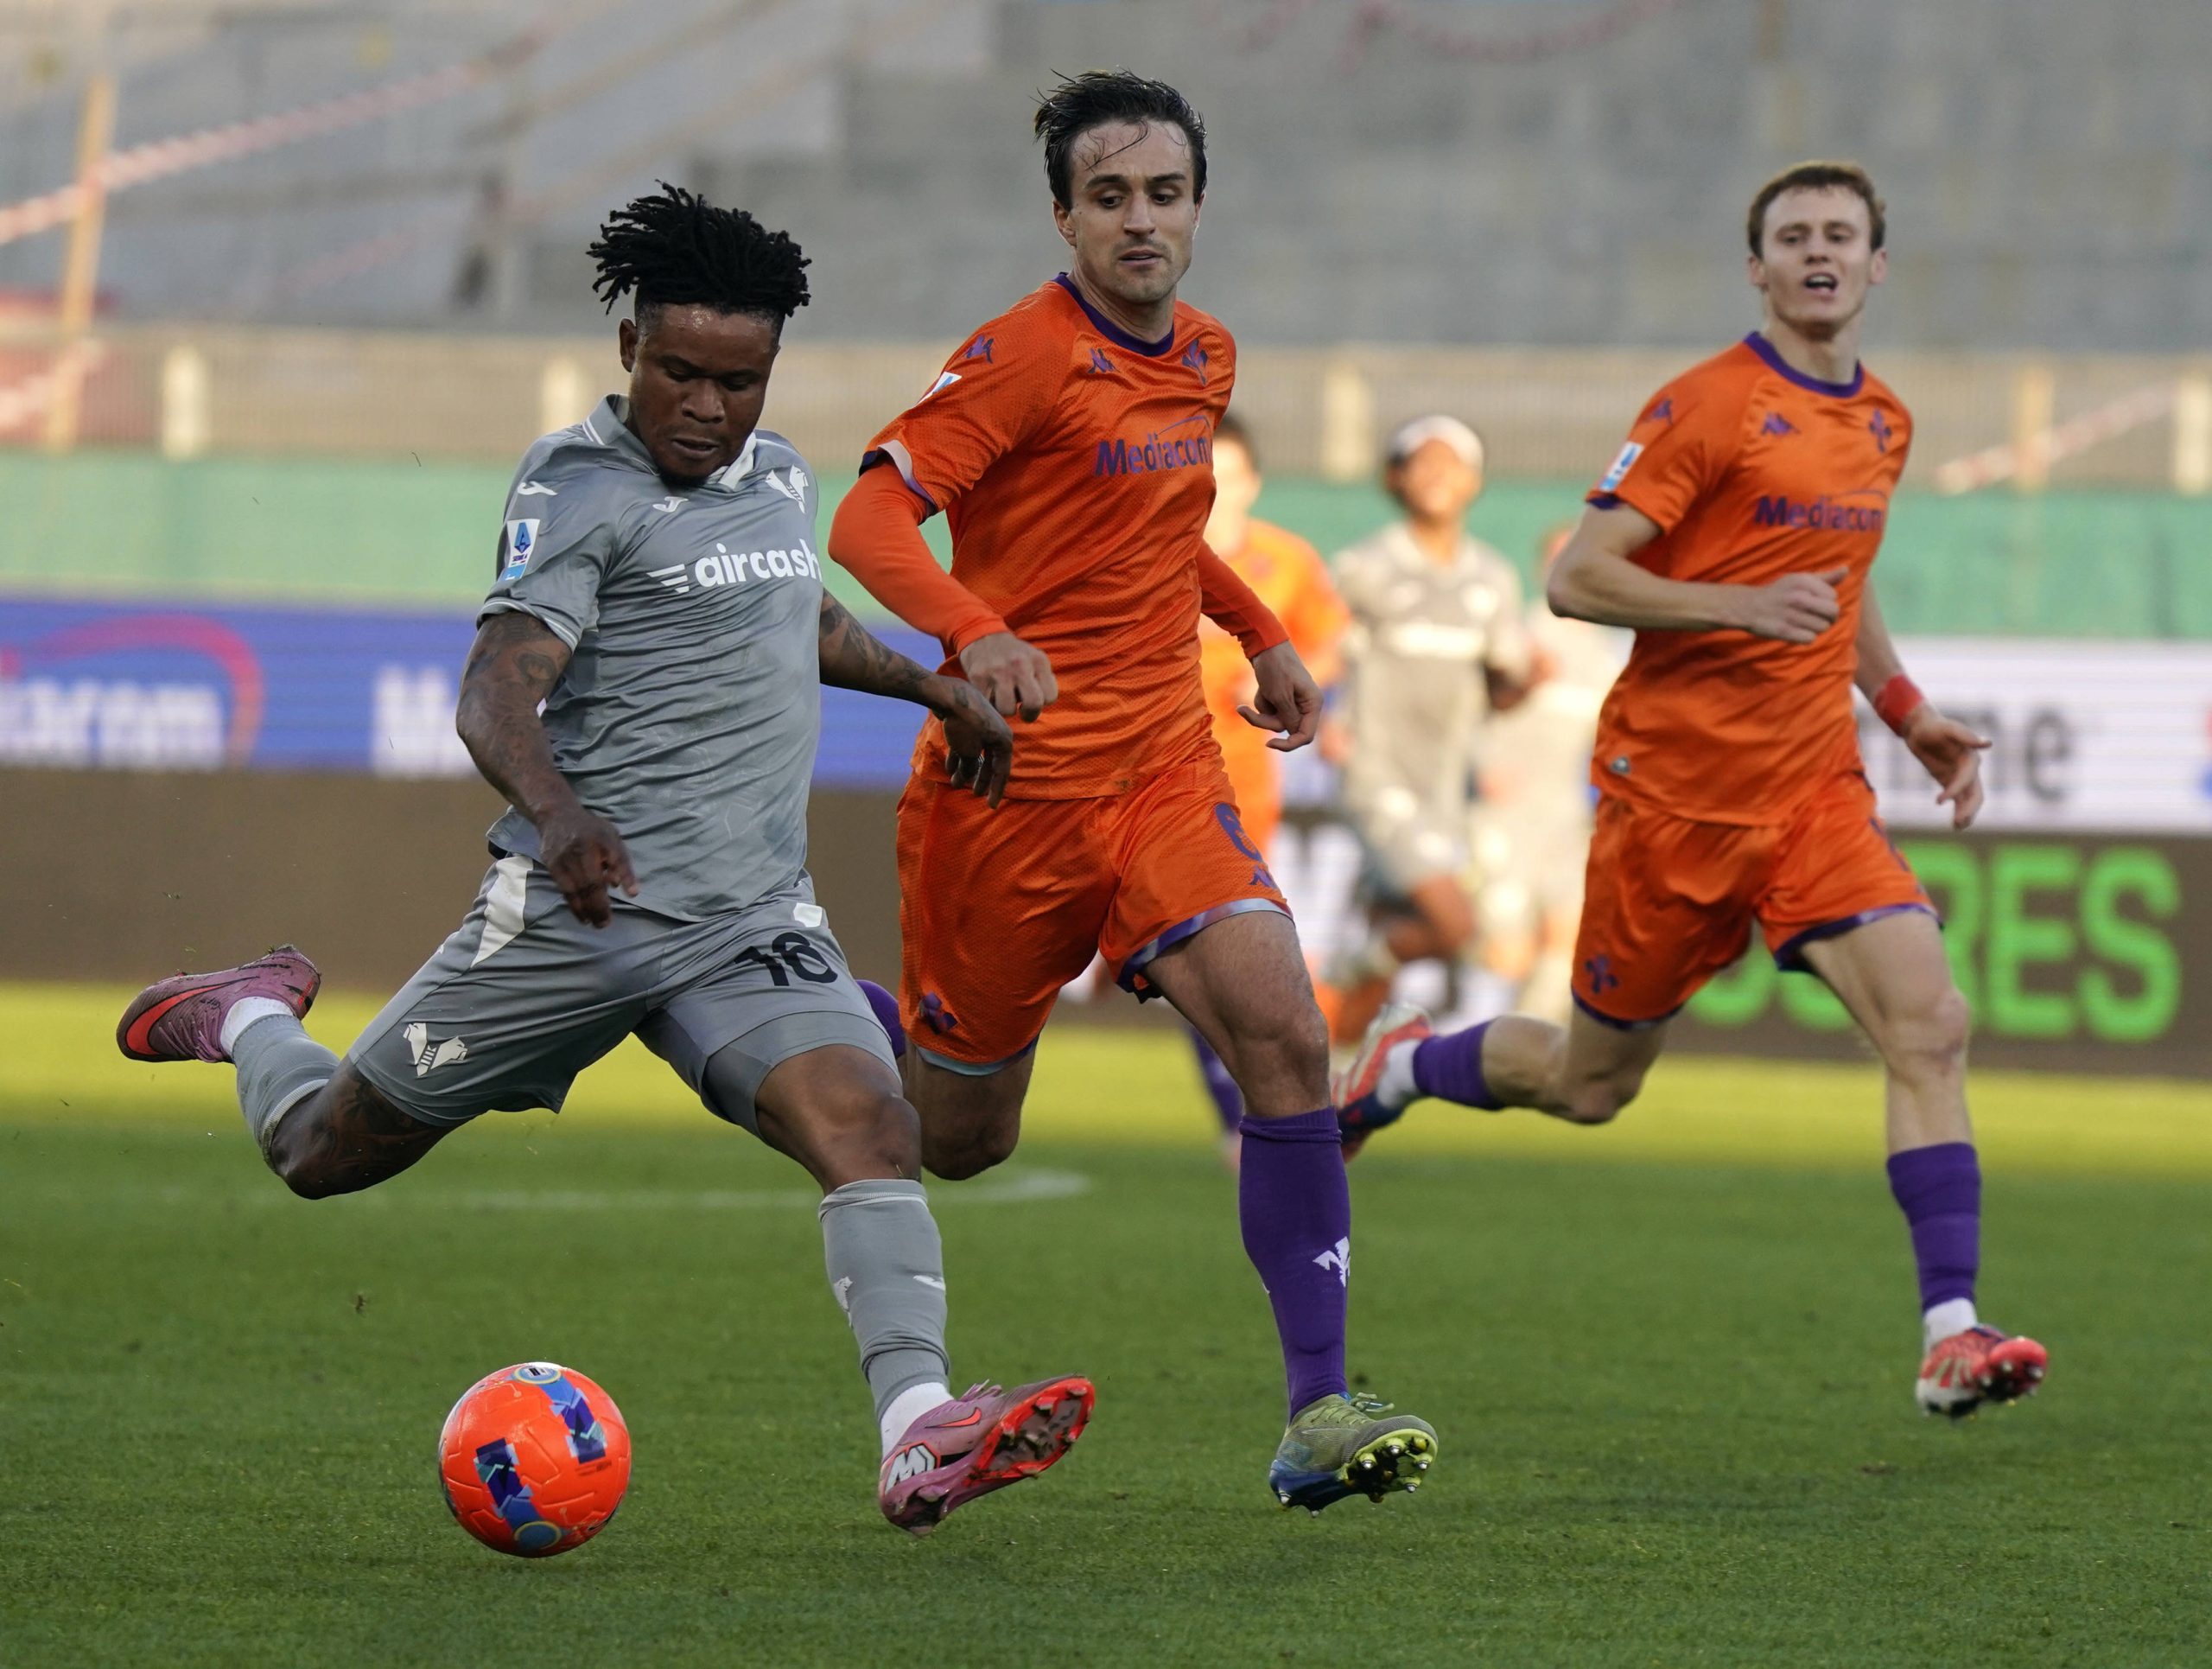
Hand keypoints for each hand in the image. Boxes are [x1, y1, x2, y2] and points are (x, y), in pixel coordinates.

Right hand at [537, 804, 637, 926]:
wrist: (556, 816)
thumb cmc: (591, 830)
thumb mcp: (611, 836)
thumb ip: (618, 860)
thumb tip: (622, 887)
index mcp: (601, 838)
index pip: (617, 858)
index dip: (625, 875)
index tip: (633, 894)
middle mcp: (582, 849)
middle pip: (592, 882)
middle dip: (600, 905)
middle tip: (606, 923)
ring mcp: (564, 858)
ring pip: (575, 890)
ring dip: (586, 910)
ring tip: (595, 924)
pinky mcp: (552, 865)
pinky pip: (564, 890)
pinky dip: (574, 905)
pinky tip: (582, 915)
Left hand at [927, 673, 1013, 807]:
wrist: (950, 695)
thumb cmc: (964, 725)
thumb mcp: (968, 752)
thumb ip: (970, 767)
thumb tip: (968, 775)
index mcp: (1003, 740)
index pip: (1002, 771)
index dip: (996, 790)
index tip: (990, 805)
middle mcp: (996, 733)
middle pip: (990, 762)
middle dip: (980, 779)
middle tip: (975, 794)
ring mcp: (982, 726)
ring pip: (976, 753)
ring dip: (965, 769)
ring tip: (955, 783)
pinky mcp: (968, 722)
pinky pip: (966, 743)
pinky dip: (958, 756)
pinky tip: (948, 768)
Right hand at [957, 631, 1056, 720]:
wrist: (983, 637)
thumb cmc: (1013, 655)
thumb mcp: (1034, 659)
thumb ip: (1043, 679)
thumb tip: (1044, 702)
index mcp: (1038, 660)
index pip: (1050, 697)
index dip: (1042, 703)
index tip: (1034, 700)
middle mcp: (1020, 664)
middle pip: (1033, 703)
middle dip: (1029, 714)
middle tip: (1023, 712)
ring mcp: (998, 671)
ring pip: (1007, 709)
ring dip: (1006, 709)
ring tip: (1004, 699)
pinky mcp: (978, 677)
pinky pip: (988, 705)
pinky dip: (990, 704)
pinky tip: (991, 694)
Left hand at [1238, 642, 1322, 752]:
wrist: (1265, 644)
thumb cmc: (1275, 667)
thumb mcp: (1279, 695)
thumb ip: (1288, 717)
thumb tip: (1293, 734)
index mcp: (1313, 704)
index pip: (1306, 736)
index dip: (1289, 744)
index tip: (1269, 744)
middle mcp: (1307, 705)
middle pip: (1286, 729)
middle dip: (1265, 720)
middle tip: (1245, 711)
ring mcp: (1294, 702)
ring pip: (1275, 721)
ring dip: (1262, 709)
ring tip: (1260, 690)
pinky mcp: (1282, 698)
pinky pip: (1270, 711)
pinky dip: (1262, 702)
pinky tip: (1261, 687)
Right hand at [1734, 567, 1848, 642]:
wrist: (1748, 606)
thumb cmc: (1779, 592)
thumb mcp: (1799, 579)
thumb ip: (1825, 577)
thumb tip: (1846, 569)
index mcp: (1803, 581)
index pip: (1833, 597)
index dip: (1827, 602)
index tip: (1815, 603)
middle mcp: (1798, 597)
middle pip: (1833, 612)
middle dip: (1829, 618)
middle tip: (1818, 618)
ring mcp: (1790, 614)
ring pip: (1822, 627)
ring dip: (1816, 628)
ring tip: (1805, 624)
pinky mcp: (1784, 631)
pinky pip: (1810, 639)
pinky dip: (1806, 638)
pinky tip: (1797, 632)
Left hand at [1902, 705, 1990, 828]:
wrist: (1921, 728)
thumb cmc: (1934, 726)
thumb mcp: (1948, 728)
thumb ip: (1966, 736)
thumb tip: (1988, 743)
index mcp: (1971, 757)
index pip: (1968, 778)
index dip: (1955, 789)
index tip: (1939, 801)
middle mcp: (1969, 769)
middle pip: (1975, 793)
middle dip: (1969, 808)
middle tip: (1958, 822)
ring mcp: (1960, 776)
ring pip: (1969, 799)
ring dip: (1966, 813)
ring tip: (1957, 827)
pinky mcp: (1949, 781)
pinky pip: (1958, 799)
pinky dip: (1958, 810)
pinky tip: (1956, 825)